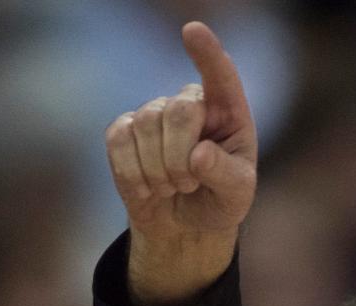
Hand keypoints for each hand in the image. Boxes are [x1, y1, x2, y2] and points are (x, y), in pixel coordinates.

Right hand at [104, 21, 257, 301]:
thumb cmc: (219, 202)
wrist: (185, 225)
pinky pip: (119, 142)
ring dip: (159, 172)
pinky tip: (148, 189)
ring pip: (145, 127)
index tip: (192, 31)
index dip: (207, 54)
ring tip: (173, 188)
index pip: (220, 76)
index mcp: (227, 112)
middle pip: (178, 111)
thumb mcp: (236, 196)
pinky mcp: (125, 132)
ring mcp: (154, 114)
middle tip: (189, 184)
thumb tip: (198, 156)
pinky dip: (134, 175)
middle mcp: (190, 103)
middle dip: (181, 158)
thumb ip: (225, 175)